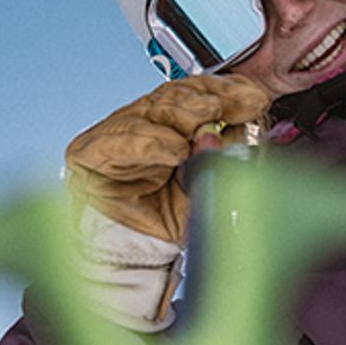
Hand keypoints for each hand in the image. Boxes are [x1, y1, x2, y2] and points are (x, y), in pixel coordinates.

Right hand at [64, 75, 271, 245]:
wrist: (135, 254)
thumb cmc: (169, 218)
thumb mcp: (209, 185)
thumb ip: (222, 158)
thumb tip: (234, 133)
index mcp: (175, 123)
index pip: (200, 92)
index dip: (228, 90)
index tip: (255, 98)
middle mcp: (147, 122)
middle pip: (179, 96)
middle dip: (213, 98)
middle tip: (238, 104)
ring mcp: (118, 132)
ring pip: (153, 109)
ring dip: (186, 113)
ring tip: (208, 119)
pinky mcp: (90, 151)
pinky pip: (121, 140)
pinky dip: (152, 143)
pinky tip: (175, 149)